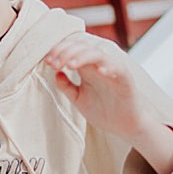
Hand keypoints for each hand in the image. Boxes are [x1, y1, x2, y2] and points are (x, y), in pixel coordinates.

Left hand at [42, 34, 172, 173]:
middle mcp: (98, 65)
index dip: (58, 51)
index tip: (47, 60)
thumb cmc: (104, 111)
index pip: (72, 49)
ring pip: (97, 53)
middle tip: (54, 62)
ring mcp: (112, 70)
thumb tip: (55, 73)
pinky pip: (118, 68)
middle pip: (81, 47)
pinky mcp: (125, 79)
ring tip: (70, 65)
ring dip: (82, 56)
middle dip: (65, 51)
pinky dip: (109, 66)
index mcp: (87, 68)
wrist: (126, 126)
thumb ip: (66, 87)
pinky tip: (100, 71)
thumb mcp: (79, 99)